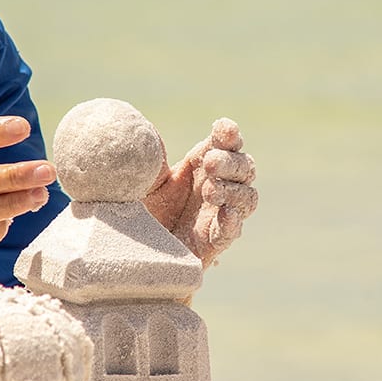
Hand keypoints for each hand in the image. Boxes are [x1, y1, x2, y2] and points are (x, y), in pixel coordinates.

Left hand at [143, 118, 257, 267]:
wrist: (134, 250)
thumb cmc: (140, 208)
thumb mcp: (141, 180)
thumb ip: (149, 162)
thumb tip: (146, 140)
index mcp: (200, 165)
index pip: (226, 144)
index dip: (229, 135)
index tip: (223, 129)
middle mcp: (217, 186)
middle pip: (243, 168)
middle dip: (230, 162)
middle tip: (209, 162)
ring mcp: (219, 215)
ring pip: (247, 198)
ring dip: (232, 191)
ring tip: (209, 191)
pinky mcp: (214, 242)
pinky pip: (232, 232)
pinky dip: (232, 222)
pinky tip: (226, 214)